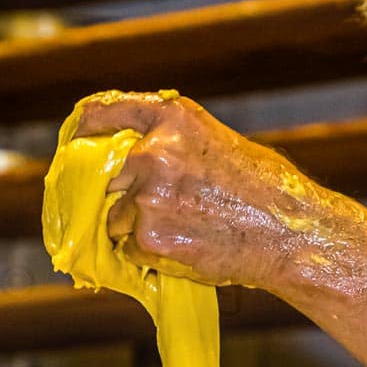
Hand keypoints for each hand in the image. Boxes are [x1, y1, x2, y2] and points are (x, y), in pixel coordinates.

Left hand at [70, 90, 327, 289]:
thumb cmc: (267, 190)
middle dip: (113, 192)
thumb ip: (174, 144)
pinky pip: (128, 248)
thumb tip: (135, 160)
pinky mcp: (148, 237)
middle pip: (102, 173)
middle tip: (136, 206)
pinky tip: (183, 249)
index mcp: (172, 118)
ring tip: (181, 232)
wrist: (290, 234)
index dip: (85, 129)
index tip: (76, 140)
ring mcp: (147, 196)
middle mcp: (153, 151)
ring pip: (113, 218)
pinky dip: (146, 253)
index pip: (105, 113)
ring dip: (134, 228)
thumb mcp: (220, 143)